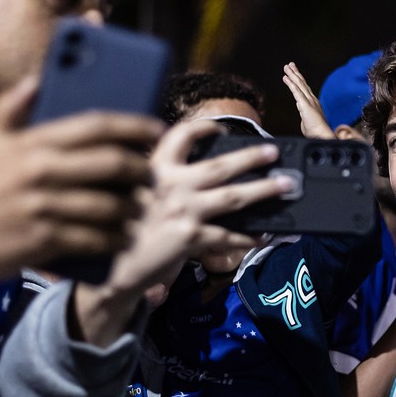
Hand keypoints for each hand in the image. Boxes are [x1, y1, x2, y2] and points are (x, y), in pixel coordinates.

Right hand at [0, 75, 161, 287]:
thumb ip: (12, 107)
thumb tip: (36, 78)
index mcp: (32, 142)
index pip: (95, 125)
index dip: (132, 125)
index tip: (155, 129)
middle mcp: (40, 171)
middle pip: (111, 164)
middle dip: (141, 170)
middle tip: (151, 176)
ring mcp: (42, 207)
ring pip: (108, 206)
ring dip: (132, 209)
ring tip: (139, 209)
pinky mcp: (43, 240)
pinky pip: (93, 238)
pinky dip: (114, 240)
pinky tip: (122, 238)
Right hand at [100, 118, 295, 298]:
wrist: (112, 268)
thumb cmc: (122, 230)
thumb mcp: (135, 195)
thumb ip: (161, 182)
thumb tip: (197, 177)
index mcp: (154, 170)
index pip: (180, 136)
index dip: (203, 128)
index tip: (220, 128)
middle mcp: (171, 186)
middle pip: (220, 166)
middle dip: (251, 157)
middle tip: (272, 152)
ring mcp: (183, 211)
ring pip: (233, 197)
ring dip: (263, 190)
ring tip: (284, 185)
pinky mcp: (190, 237)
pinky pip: (227, 235)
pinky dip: (247, 237)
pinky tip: (261, 235)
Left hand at [282, 62, 334, 138]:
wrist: (322, 136)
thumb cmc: (316, 133)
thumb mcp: (308, 123)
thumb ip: (306, 118)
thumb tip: (304, 117)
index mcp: (313, 103)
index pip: (304, 89)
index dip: (299, 80)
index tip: (294, 74)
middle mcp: (312, 99)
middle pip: (302, 83)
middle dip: (295, 73)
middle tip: (290, 65)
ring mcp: (309, 100)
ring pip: (299, 84)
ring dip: (292, 75)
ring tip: (287, 67)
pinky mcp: (305, 104)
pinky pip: (296, 91)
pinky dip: (290, 84)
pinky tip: (286, 78)